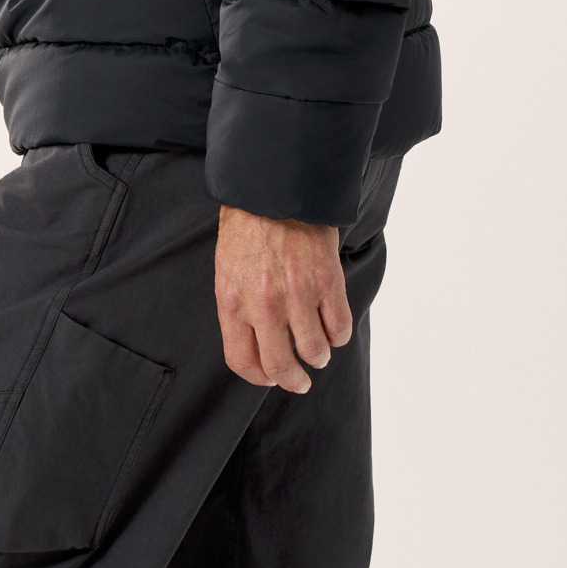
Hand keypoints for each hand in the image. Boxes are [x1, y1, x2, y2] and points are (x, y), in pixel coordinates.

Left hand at [214, 205, 352, 394]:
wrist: (274, 187)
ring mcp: (297, 294)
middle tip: (301, 381)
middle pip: (280, 366)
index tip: (270, 378)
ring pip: (315, 351)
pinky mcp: (326, 281)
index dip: (259, 378)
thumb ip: (238, 308)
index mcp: (232, 302)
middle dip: (293, 380)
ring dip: (319, 357)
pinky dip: (339, 334)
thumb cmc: (247, 226)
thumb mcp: (227, 269)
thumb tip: (254, 343)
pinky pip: (339, 327)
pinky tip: (334, 327)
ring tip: (320, 350)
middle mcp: (263, 305)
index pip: (242, 361)